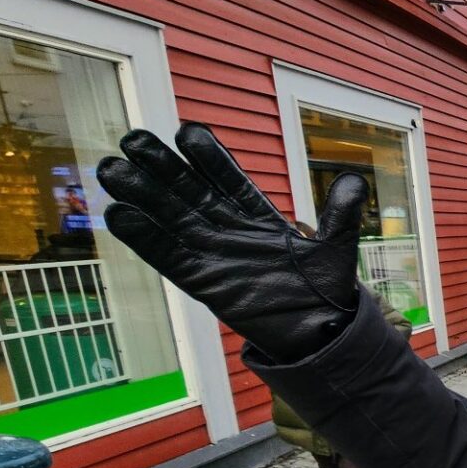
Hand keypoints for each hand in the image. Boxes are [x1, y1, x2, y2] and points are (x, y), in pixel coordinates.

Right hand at [97, 124, 362, 361]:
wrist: (318, 335)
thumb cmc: (325, 291)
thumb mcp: (337, 249)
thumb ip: (342, 216)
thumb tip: (355, 181)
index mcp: (258, 216)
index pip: (229, 180)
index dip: (209, 158)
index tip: (187, 132)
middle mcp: (229, 230)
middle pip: (190, 192)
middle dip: (163, 167)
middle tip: (132, 137)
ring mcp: (213, 254)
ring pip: (172, 219)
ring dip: (143, 196)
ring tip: (111, 168)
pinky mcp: (203, 283)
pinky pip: (169, 257)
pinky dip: (146, 238)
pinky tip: (119, 215)